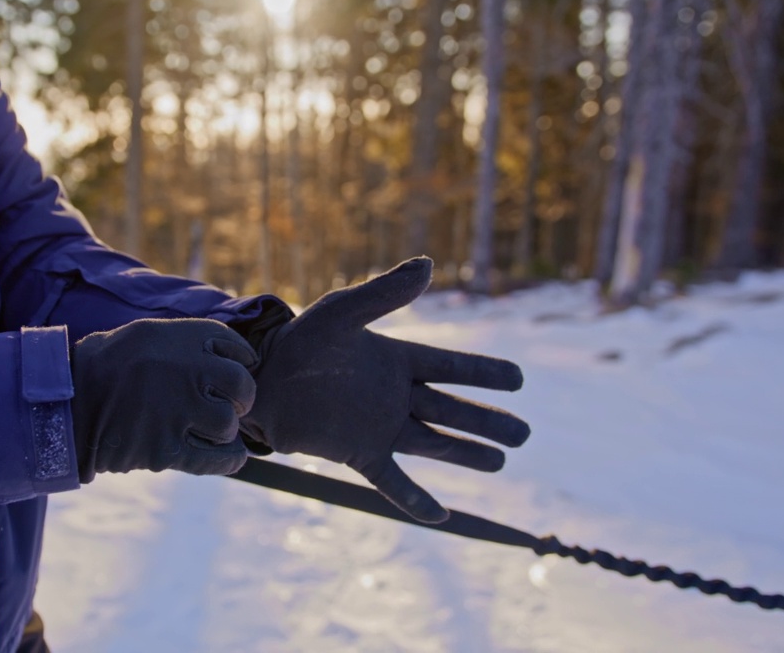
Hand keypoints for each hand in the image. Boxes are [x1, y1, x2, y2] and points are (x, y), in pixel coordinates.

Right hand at [71, 319, 256, 481]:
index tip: (234, 372)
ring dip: (224, 429)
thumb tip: (231, 357)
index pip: (238, 349)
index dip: (241, 363)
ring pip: (228, 424)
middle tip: (229, 404)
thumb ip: (188, 343)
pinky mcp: (167, 448)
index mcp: (183, 338)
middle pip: (241, 386)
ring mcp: (179, 411)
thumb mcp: (147, 335)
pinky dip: (229, 458)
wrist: (65, 402)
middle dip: (240, 398)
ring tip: (210, 428)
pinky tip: (229, 454)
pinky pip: (219, 458)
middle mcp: (188, 370)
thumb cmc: (106, 366)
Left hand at [240, 258, 527, 522]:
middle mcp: (394, 395)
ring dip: (467, 454)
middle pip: (452, 410)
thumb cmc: (298, 341)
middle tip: (525, 434)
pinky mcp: (359, 453)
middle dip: (488, 422)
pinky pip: (394, 481)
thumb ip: (383, 294)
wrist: (258, 380)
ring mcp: (379, 426)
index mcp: (396, 359)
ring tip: (500, 461)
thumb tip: (427, 264)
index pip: (452, 367)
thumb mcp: (342, 311)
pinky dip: (416, 500)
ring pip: (435, 443)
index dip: (485, 373)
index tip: (518, 379)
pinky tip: (441, 519)